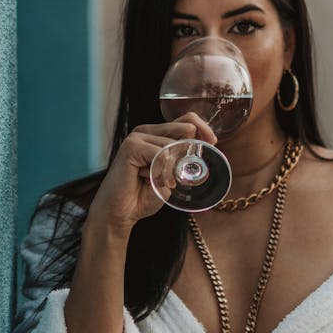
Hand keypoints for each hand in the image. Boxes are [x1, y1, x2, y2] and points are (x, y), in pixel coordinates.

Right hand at [87, 113, 216, 235]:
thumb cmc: (144, 195)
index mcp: (157, 135)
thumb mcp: (170, 176)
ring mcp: (137, 137)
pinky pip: (159, 155)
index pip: (187, 120)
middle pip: (184, 128)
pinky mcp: (131, 147)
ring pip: (172, 146)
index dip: (203, 129)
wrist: (120, 212)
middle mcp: (147, 132)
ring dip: (170, 170)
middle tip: (179, 174)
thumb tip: (205, 148)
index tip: (213, 143)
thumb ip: (182, 161)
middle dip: (189, 152)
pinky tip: (152, 181)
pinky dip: (160, 172)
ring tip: (156, 182)